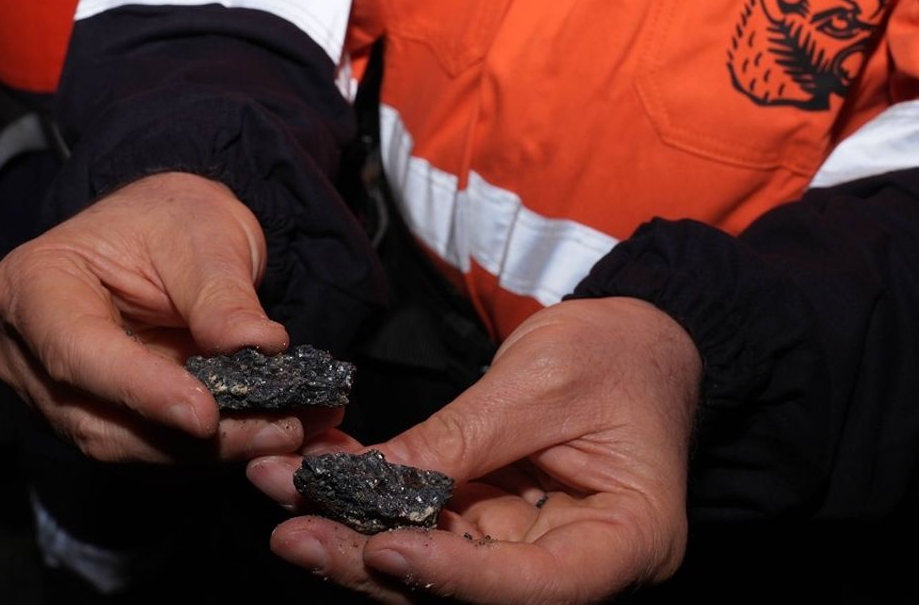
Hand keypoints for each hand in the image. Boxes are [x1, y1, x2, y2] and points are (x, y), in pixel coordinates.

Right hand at [0, 172, 338, 461]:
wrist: (170, 235)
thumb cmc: (171, 220)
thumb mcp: (204, 235)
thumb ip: (222, 295)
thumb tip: (259, 347)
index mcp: (34, 286)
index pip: (77, 352)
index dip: (141, 390)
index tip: (205, 416)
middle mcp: (30, 354)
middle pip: (101, 420)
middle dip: (193, 437)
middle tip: (279, 429)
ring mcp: (58, 396)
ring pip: (131, 447)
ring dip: (212, 452)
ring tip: (289, 431)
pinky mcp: (102, 422)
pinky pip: (154, 449)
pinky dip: (213, 450)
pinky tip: (271, 433)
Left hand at [248, 297, 700, 603]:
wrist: (634, 338)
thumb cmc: (616, 354)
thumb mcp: (541, 383)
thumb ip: (463, 438)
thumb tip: (374, 483)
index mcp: (627, 539)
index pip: (536, 586)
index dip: (455, 576)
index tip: (383, 549)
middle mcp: (575, 561)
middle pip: (469, 588)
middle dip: (374, 561)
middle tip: (295, 534)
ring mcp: (530, 547)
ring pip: (434, 562)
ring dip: (354, 532)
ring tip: (283, 495)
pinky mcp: (493, 521)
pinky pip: (426, 521)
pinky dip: (371, 497)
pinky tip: (314, 472)